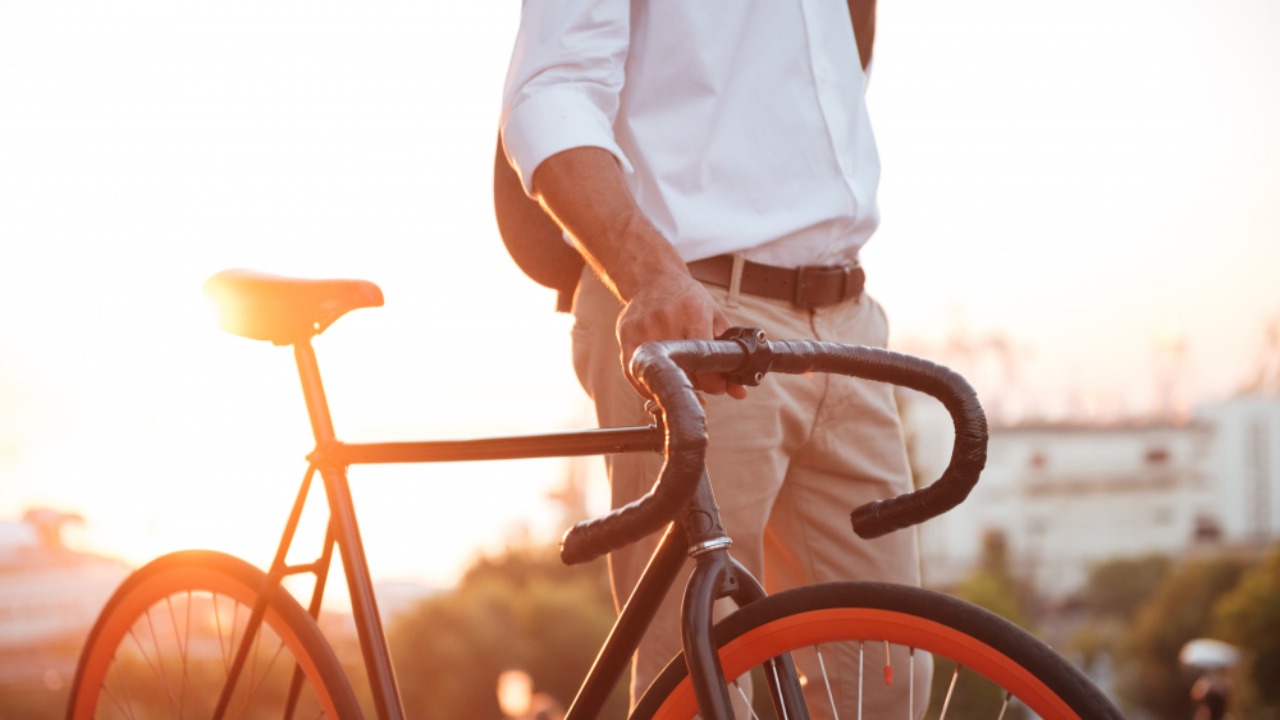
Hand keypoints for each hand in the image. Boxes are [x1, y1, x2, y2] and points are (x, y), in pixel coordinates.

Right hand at [616, 274, 747, 399]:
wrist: (653, 277)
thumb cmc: (687, 299)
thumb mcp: (714, 317)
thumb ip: (729, 353)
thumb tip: (740, 393)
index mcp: (693, 312)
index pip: (704, 358)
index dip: (714, 382)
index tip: (718, 386)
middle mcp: (666, 319)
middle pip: (682, 369)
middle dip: (696, 384)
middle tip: (702, 383)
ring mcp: (643, 327)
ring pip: (658, 374)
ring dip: (672, 386)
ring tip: (682, 383)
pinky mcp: (626, 333)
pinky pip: (633, 372)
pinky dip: (646, 386)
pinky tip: (659, 386)